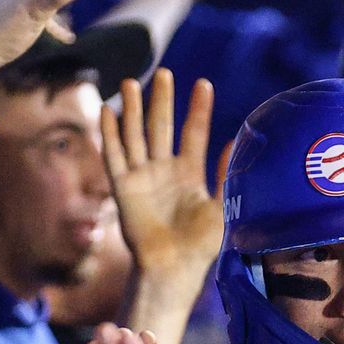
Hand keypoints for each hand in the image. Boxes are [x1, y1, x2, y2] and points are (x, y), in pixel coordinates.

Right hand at [106, 69, 231, 282]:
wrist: (172, 269)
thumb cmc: (199, 246)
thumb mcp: (221, 208)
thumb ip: (225, 175)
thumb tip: (235, 143)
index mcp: (189, 174)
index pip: (193, 134)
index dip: (198, 110)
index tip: (203, 84)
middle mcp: (164, 171)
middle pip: (162, 127)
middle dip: (162, 101)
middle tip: (165, 74)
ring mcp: (142, 177)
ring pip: (136, 136)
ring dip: (133, 110)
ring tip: (132, 83)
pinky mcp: (123, 188)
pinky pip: (115, 156)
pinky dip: (110, 134)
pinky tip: (108, 111)